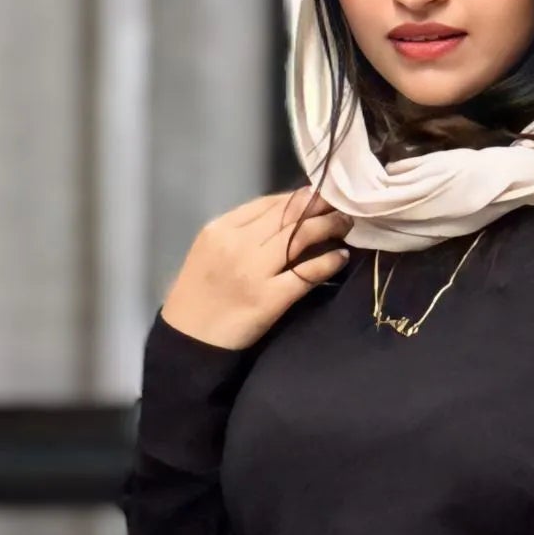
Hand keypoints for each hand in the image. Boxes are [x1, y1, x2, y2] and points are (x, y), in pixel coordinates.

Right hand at [161, 190, 349, 349]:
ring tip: (345, 224)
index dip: (298, 198)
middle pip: (288, 216)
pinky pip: (306, 273)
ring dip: (328, 226)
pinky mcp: (269, 298)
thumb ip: (240, 231)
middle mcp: (237, 244)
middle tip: (341, 204)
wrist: (188, 339)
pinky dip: (328, 262)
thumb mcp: (210, 250)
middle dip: (319, 206)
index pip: (268, 204)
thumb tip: (284, 214)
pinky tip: (341, 257)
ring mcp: (254, 271)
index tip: (318, 196)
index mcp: (221, 229)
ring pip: (299, 237)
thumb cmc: (200, 294)